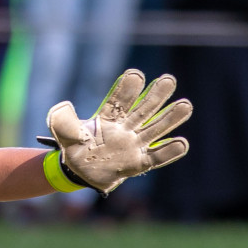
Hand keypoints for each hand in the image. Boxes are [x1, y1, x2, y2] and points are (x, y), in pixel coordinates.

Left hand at [36, 69, 191, 193]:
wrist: (79, 172)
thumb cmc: (74, 148)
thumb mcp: (65, 135)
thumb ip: (64, 122)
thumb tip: (61, 106)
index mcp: (108, 118)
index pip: (119, 101)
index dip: (126, 89)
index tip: (135, 75)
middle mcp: (125, 128)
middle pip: (144, 110)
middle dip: (156, 96)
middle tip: (169, 80)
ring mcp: (134, 145)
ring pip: (155, 130)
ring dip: (170, 119)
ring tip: (186, 105)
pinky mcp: (138, 163)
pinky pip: (156, 157)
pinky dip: (168, 152)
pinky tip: (182, 143)